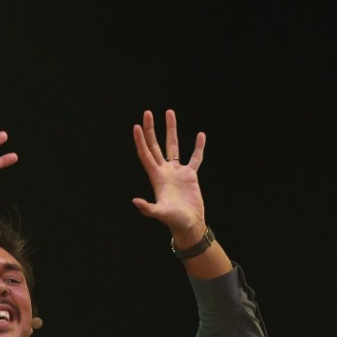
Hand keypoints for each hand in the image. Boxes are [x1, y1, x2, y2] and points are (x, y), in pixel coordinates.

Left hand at [132, 109, 205, 237]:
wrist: (189, 225)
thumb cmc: (174, 221)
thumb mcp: (160, 213)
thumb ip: (148, 208)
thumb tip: (135, 201)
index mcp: (156, 177)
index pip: (146, 154)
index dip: (140, 141)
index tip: (137, 126)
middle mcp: (164, 171)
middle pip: (156, 145)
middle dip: (152, 129)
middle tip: (147, 112)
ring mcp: (177, 172)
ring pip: (173, 146)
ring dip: (171, 130)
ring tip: (169, 112)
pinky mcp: (190, 175)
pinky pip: (195, 157)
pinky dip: (198, 147)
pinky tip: (200, 135)